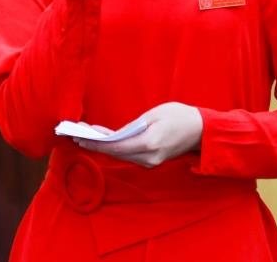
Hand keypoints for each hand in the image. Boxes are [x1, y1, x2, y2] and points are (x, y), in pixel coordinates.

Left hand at [73, 102, 202, 167]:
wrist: (200, 131)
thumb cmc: (178, 116)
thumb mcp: (154, 115)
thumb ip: (133, 126)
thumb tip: (113, 135)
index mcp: (149, 143)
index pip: (116, 146)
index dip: (96, 143)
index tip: (80, 137)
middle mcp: (148, 157)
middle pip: (116, 153)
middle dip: (95, 145)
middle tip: (76, 136)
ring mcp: (150, 162)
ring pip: (120, 155)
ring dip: (103, 147)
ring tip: (85, 137)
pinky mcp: (151, 161)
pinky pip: (128, 155)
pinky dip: (114, 148)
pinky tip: (103, 140)